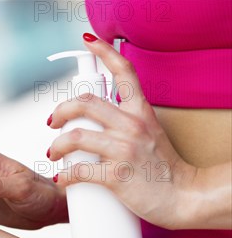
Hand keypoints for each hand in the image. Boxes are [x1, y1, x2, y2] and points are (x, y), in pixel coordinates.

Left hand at [47, 33, 197, 229]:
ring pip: (76, 136)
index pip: (124, 71)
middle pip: (85, 103)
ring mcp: (125, 149)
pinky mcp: (118, 175)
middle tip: (52, 123)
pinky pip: (79, 170)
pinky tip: (61, 178)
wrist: (184, 197)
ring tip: (53, 154)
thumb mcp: (150, 133)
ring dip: (56, 146)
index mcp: (141, 112)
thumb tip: (95, 119)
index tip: (88, 40)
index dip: (105, 51)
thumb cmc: (163, 168)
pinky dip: (64, 175)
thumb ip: (127, 121)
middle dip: (60, 111)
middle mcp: (133, 125)